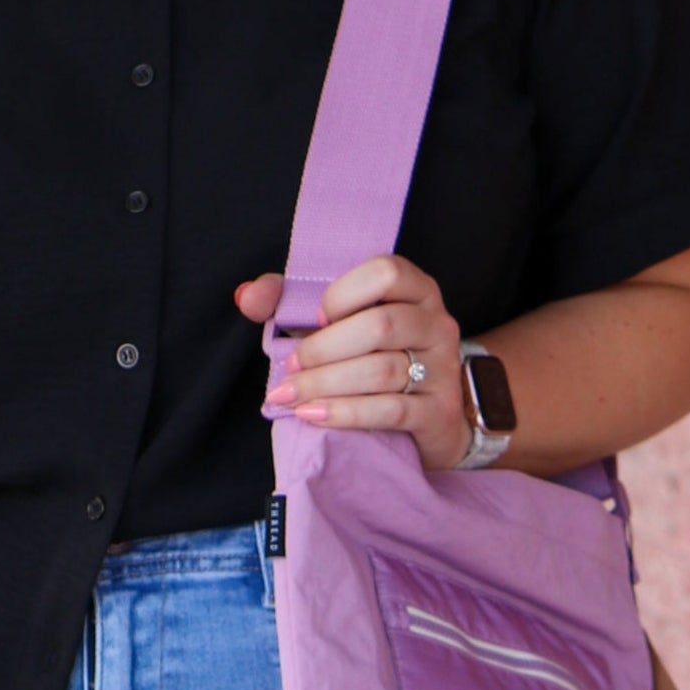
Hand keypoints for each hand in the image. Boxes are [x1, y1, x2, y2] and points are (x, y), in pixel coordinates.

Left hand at [235, 254, 470, 477]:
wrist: (427, 416)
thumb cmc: (373, 358)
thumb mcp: (336, 323)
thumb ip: (287, 301)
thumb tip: (247, 296)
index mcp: (416, 290)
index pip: (386, 273)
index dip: (342, 295)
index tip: (315, 319)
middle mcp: (437, 323)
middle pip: (380, 325)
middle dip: (324, 348)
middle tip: (292, 367)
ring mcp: (442, 368)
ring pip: (382, 370)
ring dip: (326, 384)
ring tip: (291, 396)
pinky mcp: (438, 412)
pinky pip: (391, 409)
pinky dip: (345, 413)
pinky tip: (313, 415)